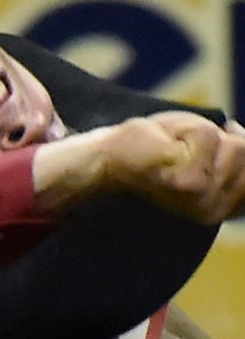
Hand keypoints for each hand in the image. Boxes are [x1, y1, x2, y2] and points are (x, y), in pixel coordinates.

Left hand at [34, 112, 244, 222]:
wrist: (107, 156)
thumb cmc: (154, 150)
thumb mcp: (203, 153)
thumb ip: (235, 156)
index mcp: (222, 209)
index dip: (241, 143)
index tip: (222, 135)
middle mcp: (215, 211)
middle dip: (220, 138)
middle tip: (183, 143)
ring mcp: (202, 199)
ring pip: (233, 146)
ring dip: (200, 132)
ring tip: (173, 144)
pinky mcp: (186, 182)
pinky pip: (208, 136)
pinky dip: (185, 128)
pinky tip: (165, 141)